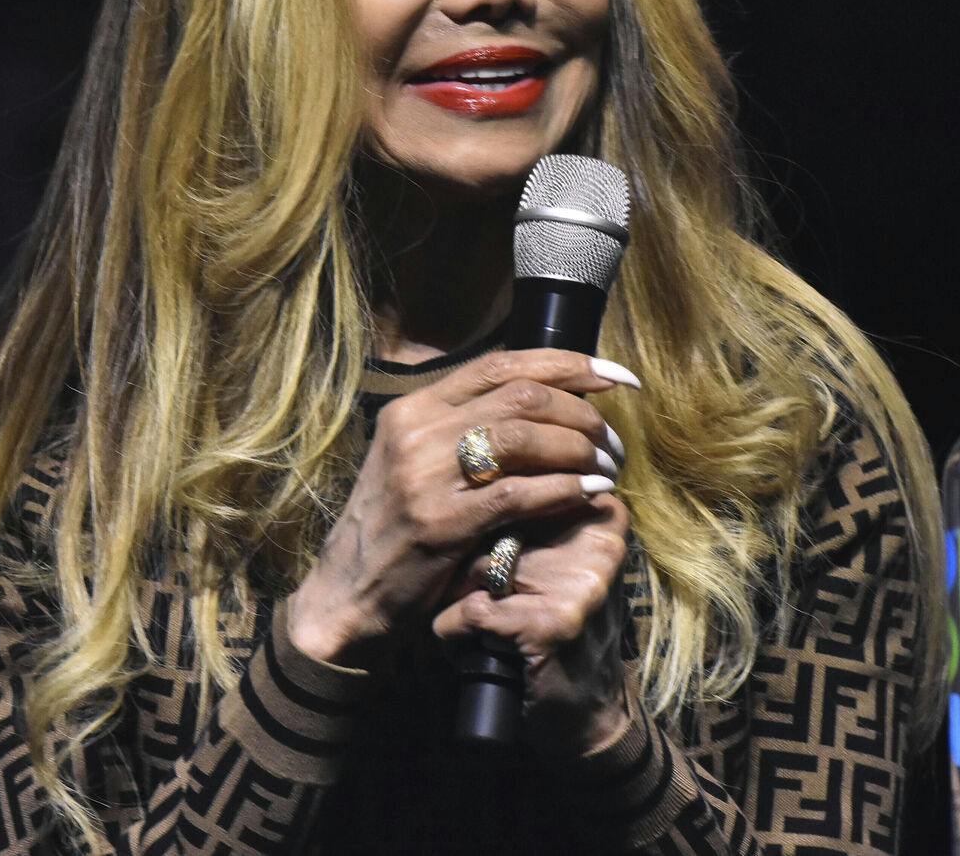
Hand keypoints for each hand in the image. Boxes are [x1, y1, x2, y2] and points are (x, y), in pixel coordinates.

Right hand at [285, 349, 627, 668]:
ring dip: (579, 450)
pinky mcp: (440, 523)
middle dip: (582, 413)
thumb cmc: (394, 530)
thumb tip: (545, 403)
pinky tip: (590, 494)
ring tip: (606, 469)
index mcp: (413, 408)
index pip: (501, 363)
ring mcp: (424, 476)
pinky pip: (519, 493)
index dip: (566, 364)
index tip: (614, 376)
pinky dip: (565, 490)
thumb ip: (465, 429)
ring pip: (524, 437)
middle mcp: (416, 431)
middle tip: (611, 442)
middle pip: (522, 396)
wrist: (345, 595)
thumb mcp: (415, 463)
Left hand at [433, 493, 634, 757]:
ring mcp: (578, 583)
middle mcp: (597, 544)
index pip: (518, 487)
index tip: (496, 557)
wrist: (589, 715)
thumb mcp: (562, 565)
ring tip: (482, 624)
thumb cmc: (563, 629)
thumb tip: (473, 474)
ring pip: (476, 567)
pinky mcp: (551, 623)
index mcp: (602, 517)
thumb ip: (536, 517)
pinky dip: (456, 632)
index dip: (491, 522)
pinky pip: (471, 612)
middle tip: (487, 599)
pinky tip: (475, 647)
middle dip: (472, 563)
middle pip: (494, 525)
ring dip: (460, 598)